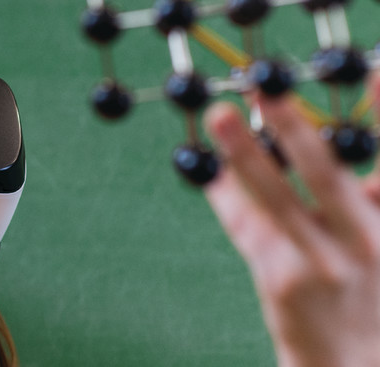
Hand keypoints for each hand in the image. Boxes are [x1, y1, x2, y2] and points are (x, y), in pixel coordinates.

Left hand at [203, 74, 379, 366]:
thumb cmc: (370, 295)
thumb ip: (370, 200)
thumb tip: (343, 151)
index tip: (379, 71)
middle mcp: (367, 242)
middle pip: (327, 174)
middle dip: (295, 128)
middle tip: (268, 92)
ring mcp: (321, 263)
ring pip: (275, 197)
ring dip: (244, 152)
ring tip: (221, 117)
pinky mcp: (280, 280)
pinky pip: (246, 225)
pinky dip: (227, 193)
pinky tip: (209, 168)